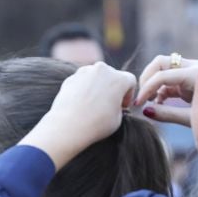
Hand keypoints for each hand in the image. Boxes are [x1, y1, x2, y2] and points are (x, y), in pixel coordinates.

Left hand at [22, 63, 139, 167]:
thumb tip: (114, 103)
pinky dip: (83, 90)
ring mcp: (84, 72)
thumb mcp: (117, 119)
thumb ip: (118, 106)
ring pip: (96, 77)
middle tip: (109, 104)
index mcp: (119, 79)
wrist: (68, 126)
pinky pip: (82, 82)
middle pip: (112, 76)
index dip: (129, 94)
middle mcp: (102, 70)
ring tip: (94, 104)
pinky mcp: (70, 78)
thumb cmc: (96, 125)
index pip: (130, 81)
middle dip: (112, 88)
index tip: (123, 106)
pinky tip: (81, 104)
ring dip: (97, 87)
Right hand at [135, 54, 197, 125]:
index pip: (162, 75)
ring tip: (149, 103)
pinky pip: (170, 78)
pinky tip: (159, 104)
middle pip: (161, 62)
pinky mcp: (190, 79)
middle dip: (147, 78)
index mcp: (197, 76)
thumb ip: (168, 114)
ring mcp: (192, 72)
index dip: (146, 89)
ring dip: (153, 83)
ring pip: (164, 68)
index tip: (138, 105)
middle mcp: (195, 68)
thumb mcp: (192, 120)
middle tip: (141, 98)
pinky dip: (161, 88)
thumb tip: (146, 111)